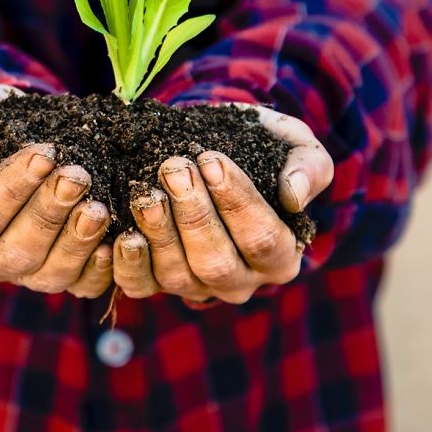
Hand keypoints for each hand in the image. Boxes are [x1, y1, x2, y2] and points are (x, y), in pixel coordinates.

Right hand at [0, 84, 112, 297]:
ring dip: (77, 242)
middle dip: (51, 213)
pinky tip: (113, 242)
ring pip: (50, 274)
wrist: (8, 138)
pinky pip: (80, 285)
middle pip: (18, 251)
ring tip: (98, 209)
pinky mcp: (57, 275)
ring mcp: (21, 274)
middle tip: (77, 178)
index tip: (45, 155)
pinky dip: (98, 269)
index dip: (13, 190)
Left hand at [115, 102, 333, 303]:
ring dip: (160, 233)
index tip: (211, 160)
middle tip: (175, 169)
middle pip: (217, 262)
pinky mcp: (158, 282)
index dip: (236, 201)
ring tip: (148, 192)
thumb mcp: (296, 145)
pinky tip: (122, 234)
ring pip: (178, 275)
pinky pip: (140, 285)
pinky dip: (127, 264)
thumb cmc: (264, 147)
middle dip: (194, 214)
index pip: (262, 239)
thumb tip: (294, 195)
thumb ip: (309, 167)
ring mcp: (197, 286)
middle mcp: (242, 281)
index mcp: (281, 256)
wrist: (217, 147)